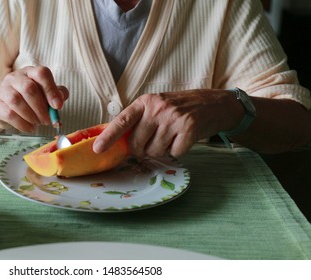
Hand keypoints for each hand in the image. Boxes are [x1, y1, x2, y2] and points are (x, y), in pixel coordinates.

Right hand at [0, 66, 68, 131]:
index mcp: (31, 72)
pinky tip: (30, 128)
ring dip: (31, 115)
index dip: (51, 90)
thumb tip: (60, 100)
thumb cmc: (29, 101)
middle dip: (41, 107)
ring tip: (38, 123)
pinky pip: (9, 114)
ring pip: (16, 100)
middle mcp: (16, 77)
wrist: (3, 108)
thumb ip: (57, 94)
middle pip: (29, 88)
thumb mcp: (45, 95)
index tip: (58, 106)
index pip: (41, 73)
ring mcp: (4, 89)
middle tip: (48, 120)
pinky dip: (22, 124)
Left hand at [93, 89, 241, 157]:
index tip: (97, 149)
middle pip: (138, 144)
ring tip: (170, 137)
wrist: (212, 104)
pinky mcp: (189, 130)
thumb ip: (138, 120)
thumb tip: (118, 143)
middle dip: (143, 149)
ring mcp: (174, 118)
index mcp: (145, 102)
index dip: (108, 137)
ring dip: (161, 150)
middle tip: (154, 141)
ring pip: (155, 151)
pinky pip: (173, 153)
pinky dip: (177, 151)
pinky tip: (182, 139)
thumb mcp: (156, 106)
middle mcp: (158, 108)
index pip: (122, 121)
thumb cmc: (179, 108)